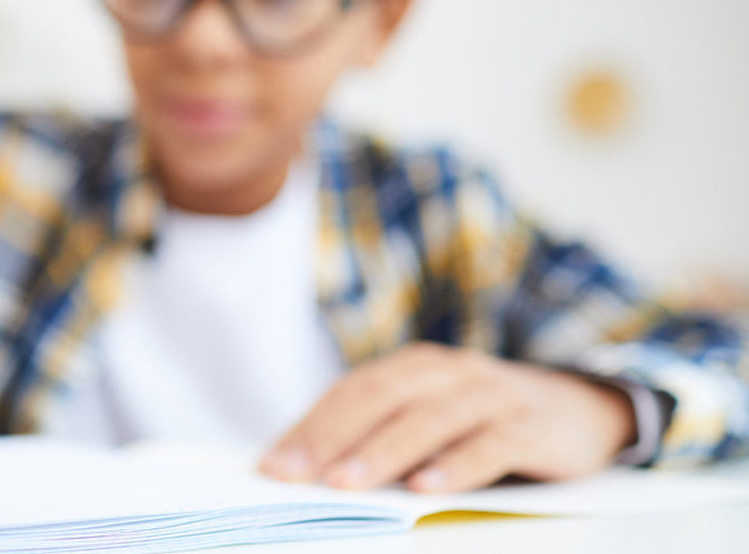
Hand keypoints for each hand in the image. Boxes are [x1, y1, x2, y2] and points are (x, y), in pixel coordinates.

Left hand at [259, 343, 635, 492]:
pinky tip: (426, 488)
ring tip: (345, 483)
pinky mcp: (531, 426)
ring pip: (429, 419)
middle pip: (380, 399)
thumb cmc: (485, 422)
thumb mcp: (432, 418)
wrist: (583, 409)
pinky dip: (456, 465)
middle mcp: (448, 372)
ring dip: (383, 452)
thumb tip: (310, 473)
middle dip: (331, 438)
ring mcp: (491, 394)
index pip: (350, 392)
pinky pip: (490, 444)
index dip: (309, 427)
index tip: (271, 465)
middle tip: (293, 475)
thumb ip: (383, 434)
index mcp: (414, 367)